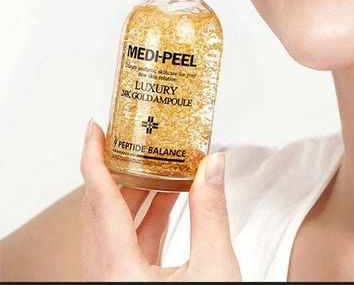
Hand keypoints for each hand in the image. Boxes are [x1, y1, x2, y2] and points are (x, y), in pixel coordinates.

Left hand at [80, 120, 241, 280]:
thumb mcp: (214, 267)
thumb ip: (211, 214)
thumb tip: (213, 167)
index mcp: (120, 270)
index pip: (100, 201)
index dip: (94, 158)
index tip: (96, 130)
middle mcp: (109, 274)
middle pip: (102, 209)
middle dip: (118, 169)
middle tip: (129, 139)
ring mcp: (117, 278)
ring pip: (115, 225)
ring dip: (136, 191)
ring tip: (155, 163)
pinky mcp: (130, 280)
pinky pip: (129, 239)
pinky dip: (147, 214)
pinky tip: (168, 196)